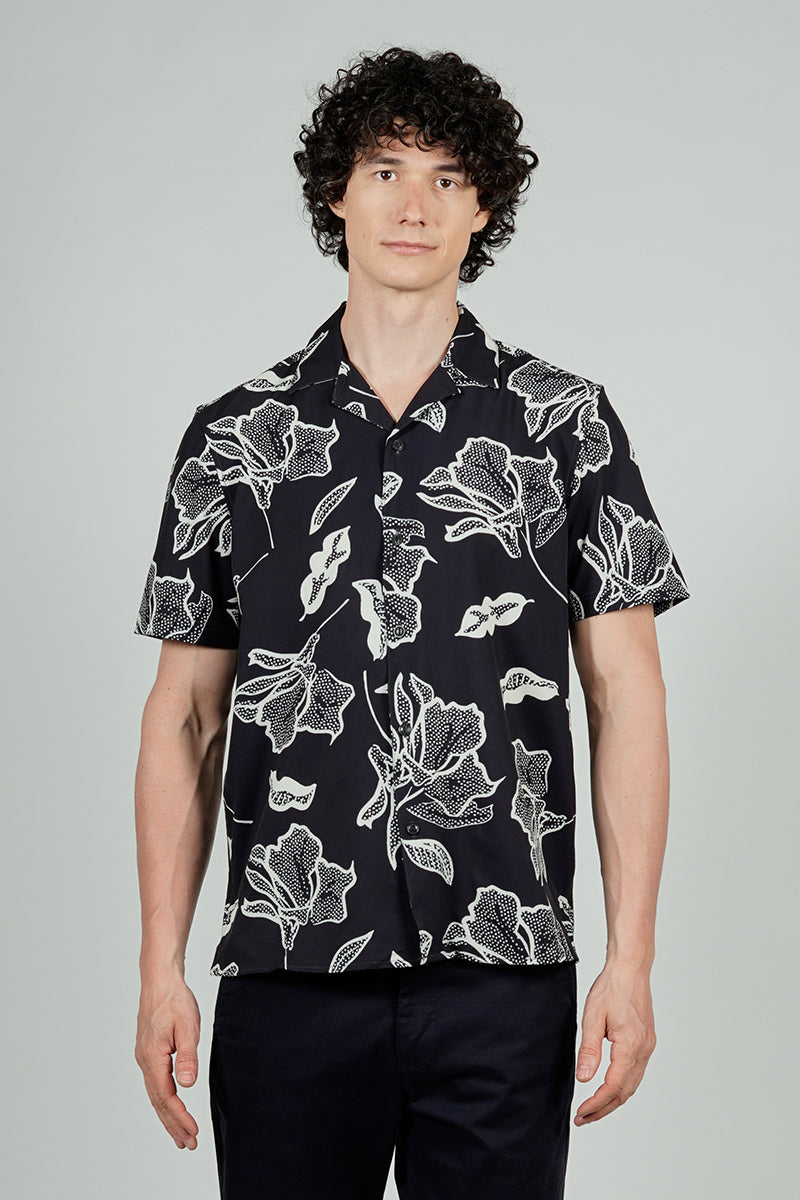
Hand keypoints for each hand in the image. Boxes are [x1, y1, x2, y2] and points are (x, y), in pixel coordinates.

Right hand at [135, 974, 200, 1149]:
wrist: (159, 980)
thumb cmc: (174, 999)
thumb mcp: (188, 1025)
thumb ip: (188, 1056)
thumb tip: (187, 1084)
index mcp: (153, 1057)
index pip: (166, 1097)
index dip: (179, 1117)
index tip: (192, 1132)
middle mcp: (145, 1061)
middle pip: (158, 1102)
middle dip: (173, 1125)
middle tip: (187, 1144)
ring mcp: (144, 1057)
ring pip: (155, 1094)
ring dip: (168, 1115)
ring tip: (180, 1133)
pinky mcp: (148, 1052)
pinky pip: (155, 1083)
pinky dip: (164, 1100)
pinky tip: (171, 1105)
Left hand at [573, 961, 655, 1124]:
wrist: (630, 970)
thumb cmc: (611, 988)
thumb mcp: (592, 1017)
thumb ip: (588, 1050)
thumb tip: (583, 1078)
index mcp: (630, 1045)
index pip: (613, 1086)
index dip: (596, 1104)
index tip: (581, 1113)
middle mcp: (643, 1050)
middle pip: (624, 1092)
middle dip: (603, 1109)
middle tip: (583, 1118)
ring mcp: (647, 1047)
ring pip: (632, 1085)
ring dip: (613, 1100)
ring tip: (592, 1109)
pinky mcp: (646, 1043)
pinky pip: (636, 1073)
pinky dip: (622, 1087)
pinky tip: (609, 1089)